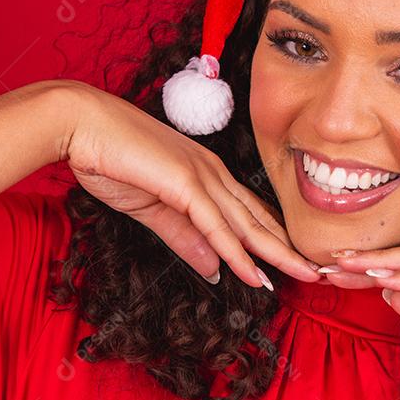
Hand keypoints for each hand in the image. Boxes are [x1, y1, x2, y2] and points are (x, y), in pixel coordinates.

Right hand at [60, 81, 319, 289]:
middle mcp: (212, 173)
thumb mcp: (151, 208)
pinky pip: (216, 226)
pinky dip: (236, 253)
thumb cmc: (110, 157)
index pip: (248, 213)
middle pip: (258, 219)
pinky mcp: (184, 184)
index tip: (292, 261)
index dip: (272, 239)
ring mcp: (201, 176)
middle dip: (289, 248)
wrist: (81, 123)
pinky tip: (252, 274)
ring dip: (276, 253)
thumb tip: (213, 269)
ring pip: (247, 224)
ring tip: (304, 276)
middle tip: (318, 272)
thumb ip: (182, 236)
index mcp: (206, 174)